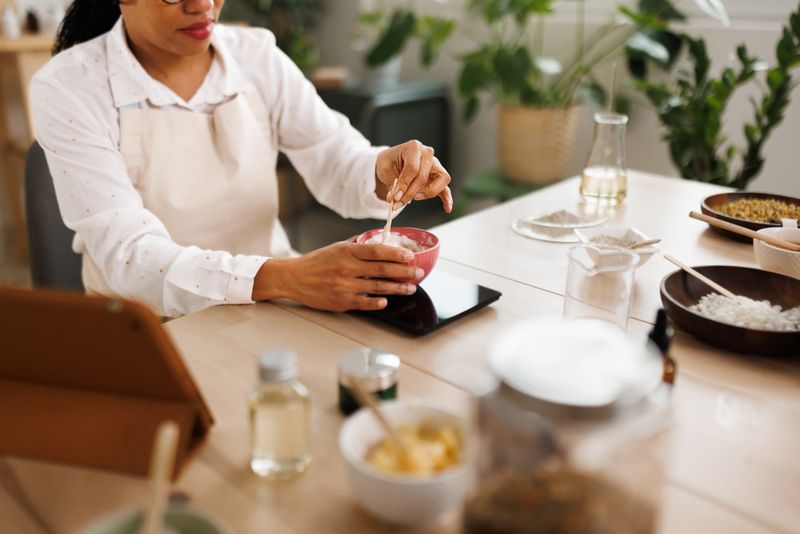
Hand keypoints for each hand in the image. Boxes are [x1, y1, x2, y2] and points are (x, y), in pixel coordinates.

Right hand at [251, 240, 424, 311]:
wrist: (293, 278)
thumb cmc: (316, 262)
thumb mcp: (336, 247)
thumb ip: (357, 244)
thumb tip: (378, 239)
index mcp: (347, 252)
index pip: (377, 251)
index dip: (396, 253)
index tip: (410, 256)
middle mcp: (346, 268)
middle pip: (382, 269)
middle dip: (404, 271)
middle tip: (418, 272)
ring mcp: (344, 286)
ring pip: (377, 287)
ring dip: (397, 288)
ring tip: (410, 287)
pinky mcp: (340, 301)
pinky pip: (362, 302)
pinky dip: (375, 302)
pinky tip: (386, 301)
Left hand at [376, 140, 452, 212]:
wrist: (393, 161)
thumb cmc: (390, 162)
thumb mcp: (385, 169)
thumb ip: (391, 184)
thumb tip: (394, 198)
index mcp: (414, 147)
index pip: (412, 168)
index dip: (403, 184)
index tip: (395, 197)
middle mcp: (427, 154)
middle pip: (423, 176)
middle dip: (410, 192)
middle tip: (399, 202)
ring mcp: (435, 166)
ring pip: (441, 180)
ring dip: (428, 192)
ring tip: (416, 198)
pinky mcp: (437, 178)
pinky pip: (446, 188)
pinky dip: (447, 198)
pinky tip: (447, 208)